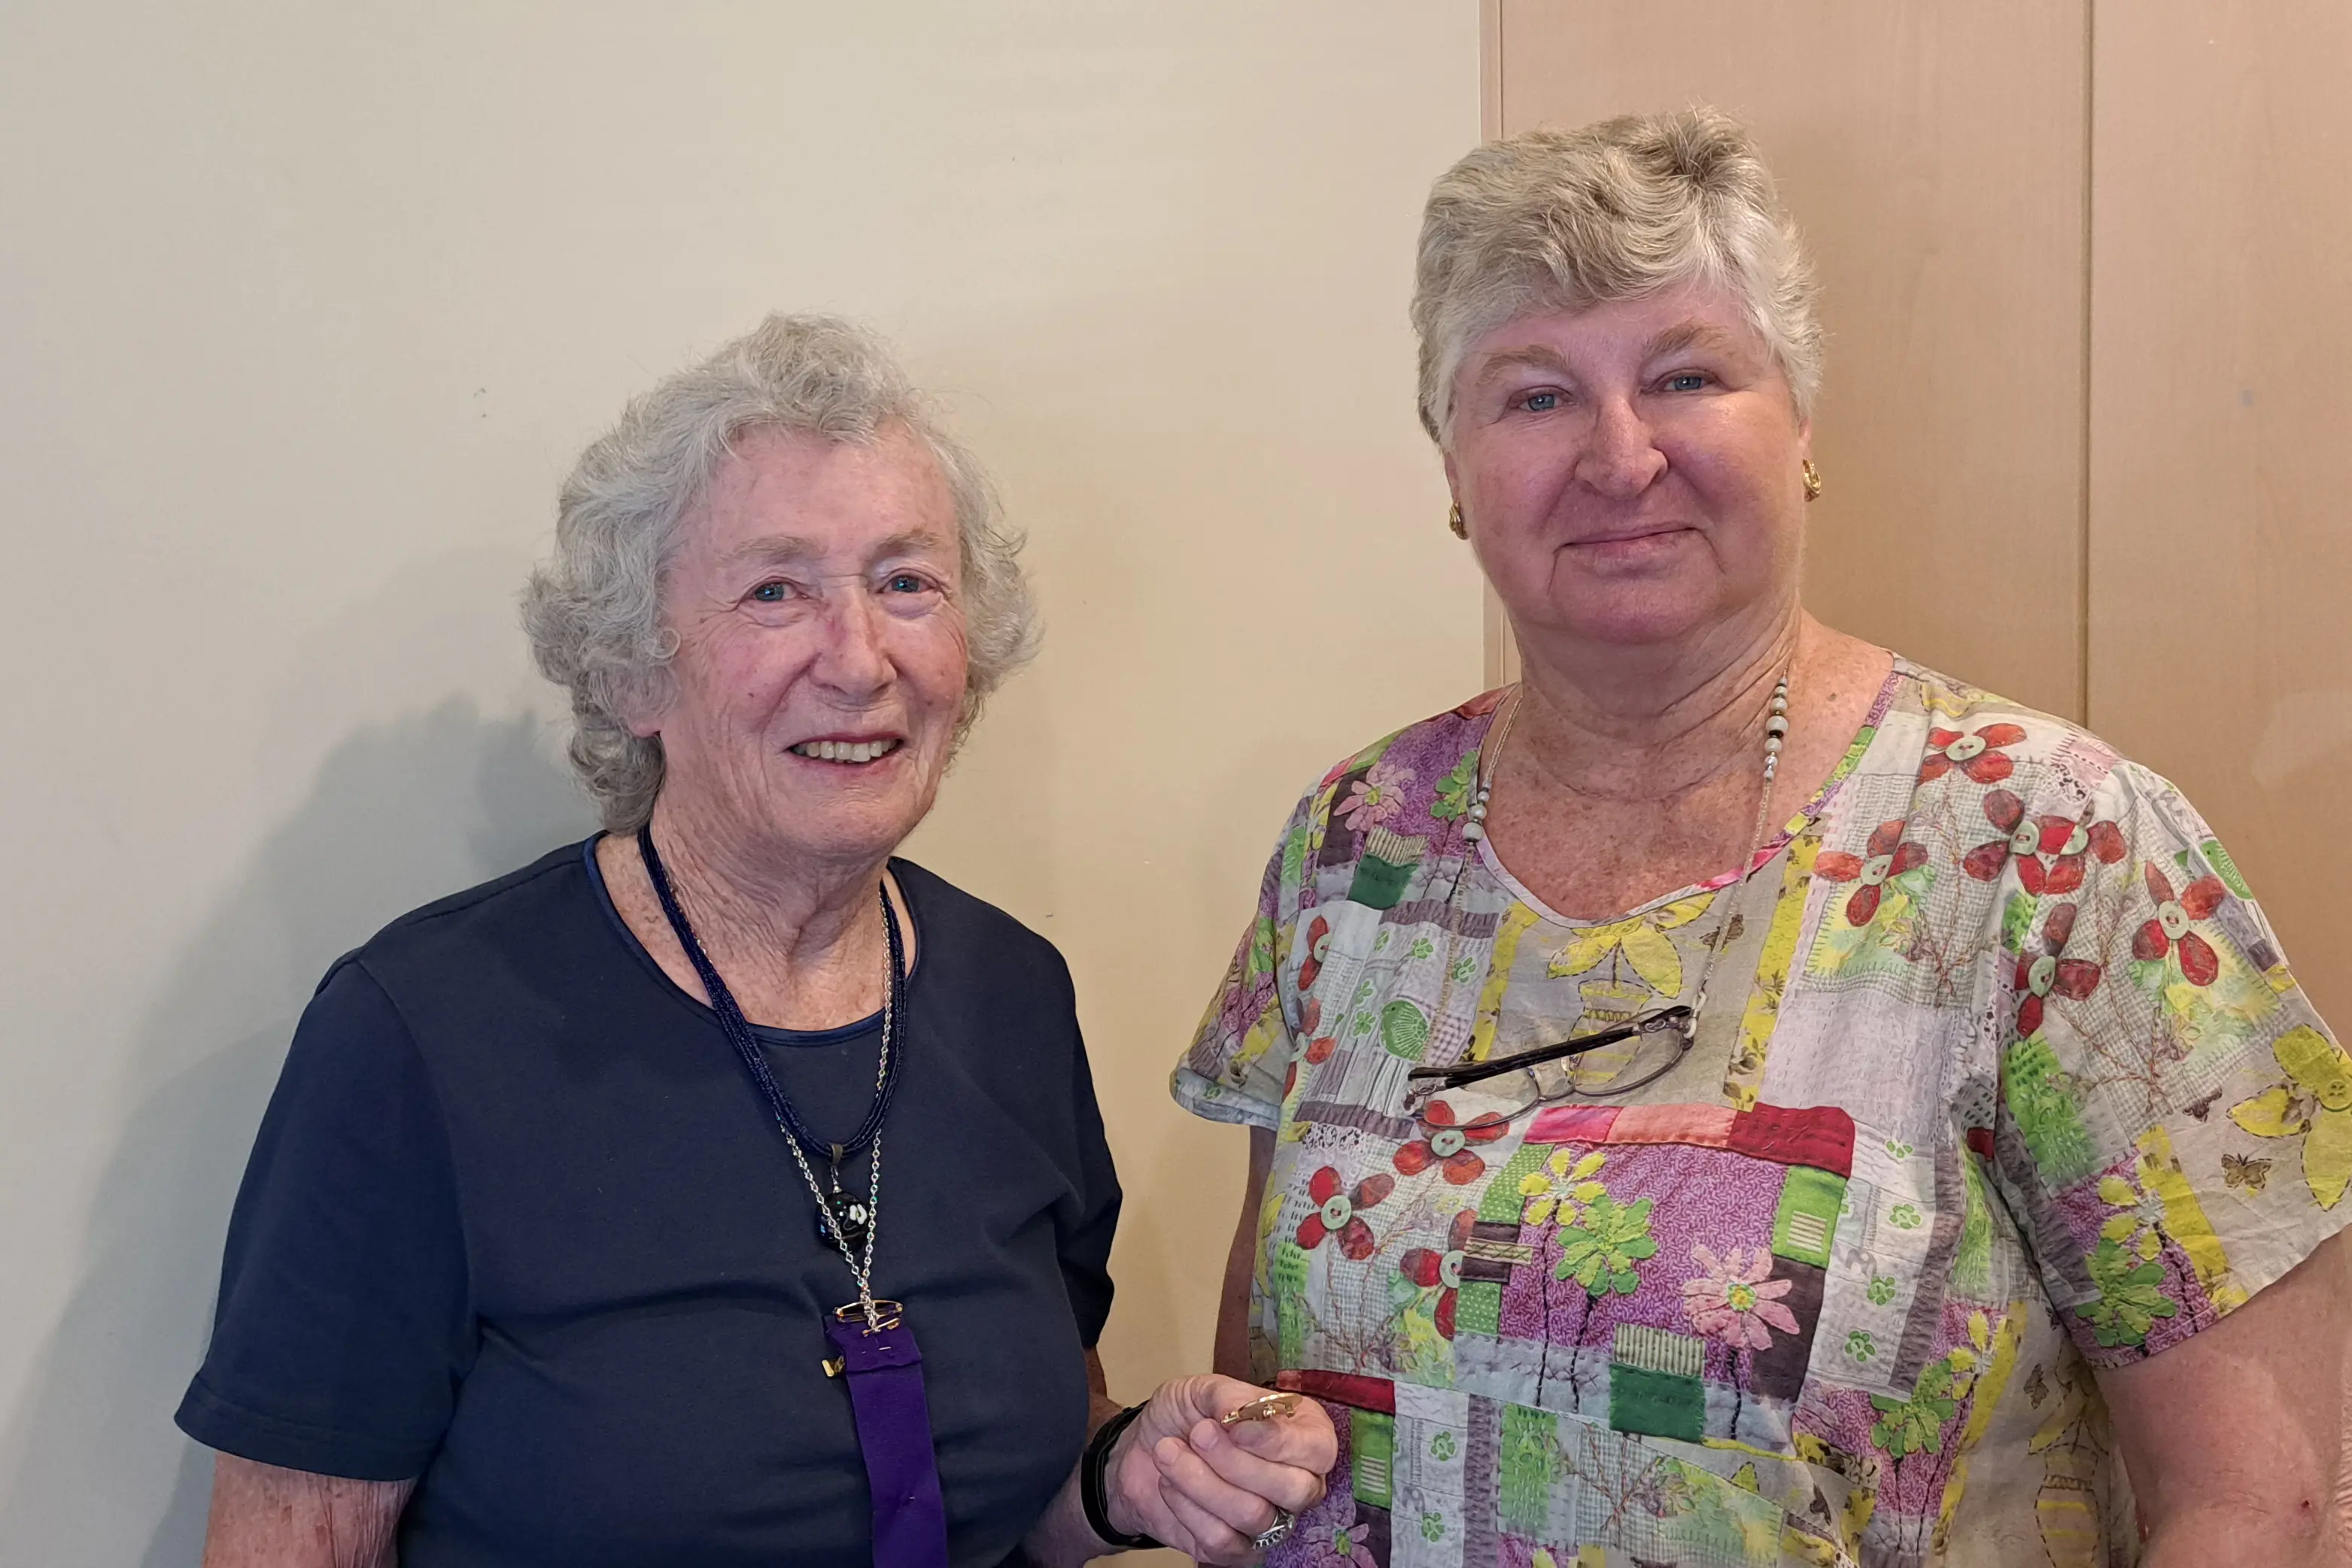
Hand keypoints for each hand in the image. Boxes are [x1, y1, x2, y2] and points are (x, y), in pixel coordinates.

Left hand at [1101, 1375, 1335, 1562]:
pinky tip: (1169, 1483)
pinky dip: (1187, 1507)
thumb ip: (1228, 1396)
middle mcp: (1298, 1481)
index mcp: (1303, 1434)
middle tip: (1198, 1434)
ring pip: (1254, 1515)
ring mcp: (1271, 1521)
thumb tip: (1239, 1413)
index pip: (1318, 1449)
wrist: (1141, 1450)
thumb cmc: (1184, 1416)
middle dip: (1239, 1463)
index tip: (1234, 1427)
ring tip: (1169, 1451)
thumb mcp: (1202, 1389)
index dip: (1277, 1442)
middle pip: (1296, 1490)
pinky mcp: (1237, 1551)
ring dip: (1201, 1481)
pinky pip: (1222, 1540)